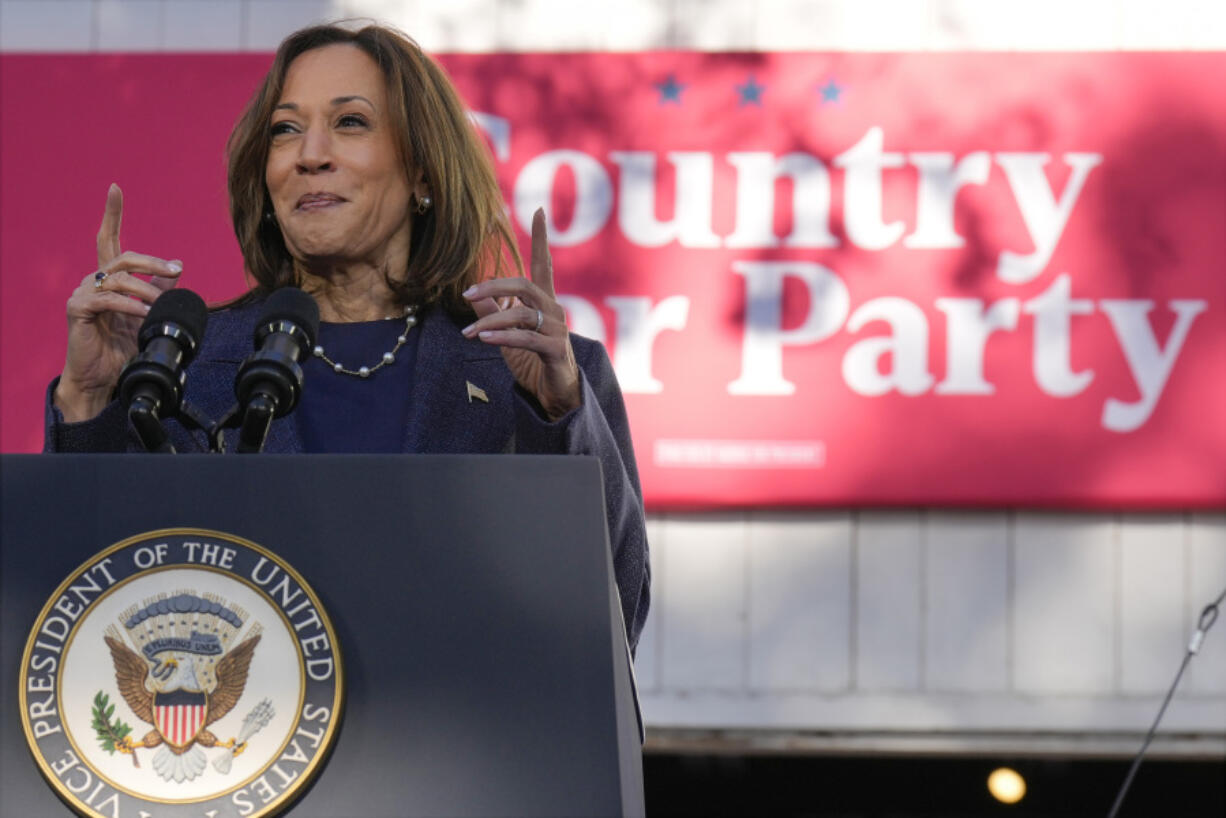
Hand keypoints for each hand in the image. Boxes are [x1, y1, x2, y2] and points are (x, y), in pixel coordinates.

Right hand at [54, 184, 182, 421]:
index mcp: (109, 279)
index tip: (114, 188)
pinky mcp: (78, 309)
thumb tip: (177, 270)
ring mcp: (83, 294)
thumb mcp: (147, 316)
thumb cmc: (123, 349)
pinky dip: (130, 306)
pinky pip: (108, 299)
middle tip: (176, 269)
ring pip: (119, 278)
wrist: (102, 378)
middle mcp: (93, 281)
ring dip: (146, 290)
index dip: (112, 214)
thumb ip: (157, 292)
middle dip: (152, 260)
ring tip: (161, 306)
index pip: (109, 239)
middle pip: (121, 255)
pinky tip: (145, 314)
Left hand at [462, 209, 579, 419]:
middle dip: (493, 287)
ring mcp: (557, 329)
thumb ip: (493, 313)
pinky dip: (502, 336)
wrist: (555, 395)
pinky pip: (525, 338)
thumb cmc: (532, 362)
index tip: (539, 211)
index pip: (545, 264)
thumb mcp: (506, 335)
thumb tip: (473, 294)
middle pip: (524, 285)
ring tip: (468, 334)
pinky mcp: (555, 350)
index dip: (541, 238)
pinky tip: (484, 338)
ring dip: (489, 322)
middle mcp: (554, 310)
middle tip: (467, 294)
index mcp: (544, 302)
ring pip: (520, 314)